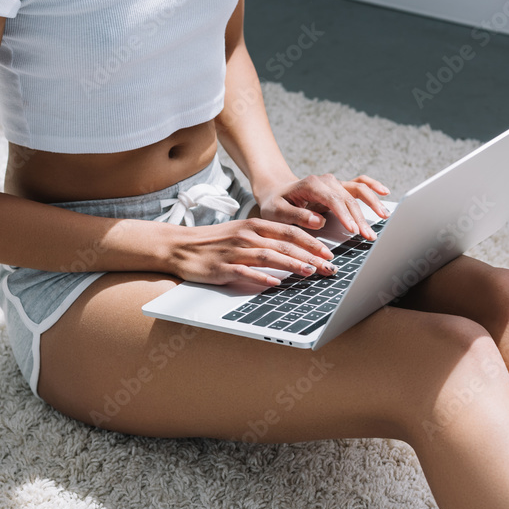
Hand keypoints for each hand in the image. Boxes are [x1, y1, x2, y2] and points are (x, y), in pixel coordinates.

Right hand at [166, 218, 336, 286]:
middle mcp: (246, 235)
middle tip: (329, 266)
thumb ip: (265, 239)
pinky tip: (275, 283)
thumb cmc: (213, 241)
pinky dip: (261, 277)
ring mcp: (234, 251)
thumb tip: (293, 250)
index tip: (329, 252)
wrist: (179, 246)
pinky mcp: (222, 267)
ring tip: (310, 272)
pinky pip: (244, 272)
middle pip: (285, 245)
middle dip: (310, 256)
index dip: (312, 242)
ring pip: (269, 256)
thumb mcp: (241, 233)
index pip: (289, 231)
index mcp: (253, 225)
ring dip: (292, 265)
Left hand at [256, 173, 389, 239]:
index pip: (333, 200)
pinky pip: (359, 184)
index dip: (345, 215)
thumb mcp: (277, 212)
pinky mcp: (339, 188)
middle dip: (361, 218)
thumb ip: (297, 216)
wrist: (276, 191)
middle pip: (348, 198)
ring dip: (372, 203)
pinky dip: (373, 186)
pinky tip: (385, 192)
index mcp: (312, 185)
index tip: (353, 230)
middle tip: (369, 236)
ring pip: (358, 191)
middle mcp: (326, 181)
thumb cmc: (275, 203)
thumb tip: (319, 221)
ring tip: (384, 217)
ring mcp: (334, 183)